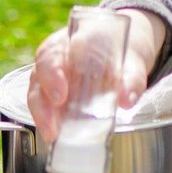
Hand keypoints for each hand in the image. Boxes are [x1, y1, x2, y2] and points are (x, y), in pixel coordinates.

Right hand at [28, 8, 166, 142]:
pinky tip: (54, 133)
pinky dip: (47, 118)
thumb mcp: (135, 62)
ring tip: (52, 135)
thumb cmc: (125, 51)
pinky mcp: (53, 88)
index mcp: (77, 37)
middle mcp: (58, 53)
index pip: (55, 52)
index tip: (60, 96)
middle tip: (52, 125)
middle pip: (40, 73)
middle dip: (43, 102)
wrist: (125, 47)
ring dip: (42, 114)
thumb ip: (132, 79)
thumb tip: (127, 101)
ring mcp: (53, 71)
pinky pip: (44, 101)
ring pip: (37, 89)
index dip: (53, 75)